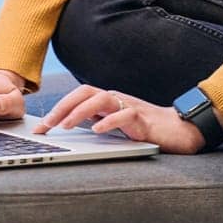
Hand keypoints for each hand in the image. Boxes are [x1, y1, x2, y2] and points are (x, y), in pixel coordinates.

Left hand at [34, 84, 206, 154]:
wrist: (182, 130)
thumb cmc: (148, 129)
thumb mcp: (117, 125)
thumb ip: (97, 121)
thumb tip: (70, 125)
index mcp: (108, 100)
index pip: (78, 97)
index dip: (57, 108)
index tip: (40, 126)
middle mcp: (116, 99)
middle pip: (84, 93)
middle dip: (62, 107)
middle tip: (45, 125)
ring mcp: (130, 106)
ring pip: (101, 99)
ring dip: (80, 111)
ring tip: (64, 125)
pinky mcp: (144, 119)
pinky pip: (125, 115)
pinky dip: (109, 121)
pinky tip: (97, 130)